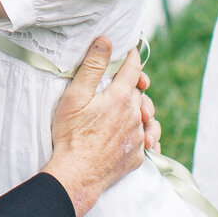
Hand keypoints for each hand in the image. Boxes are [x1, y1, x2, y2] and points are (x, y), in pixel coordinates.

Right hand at [43, 40, 148, 216]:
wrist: (76, 175)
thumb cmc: (70, 135)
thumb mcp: (75, 97)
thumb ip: (92, 67)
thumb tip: (105, 41)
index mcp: (120, 98)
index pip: (133, 69)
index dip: (132, 57)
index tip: (130, 50)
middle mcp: (134, 116)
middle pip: (140, 93)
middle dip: (134, 86)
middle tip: (121, 86)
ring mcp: (138, 137)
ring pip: (146, 117)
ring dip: (140, 111)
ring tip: (131, 112)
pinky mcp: (138, 156)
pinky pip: (147, 140)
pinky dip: (144, 135)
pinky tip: (136, 136)